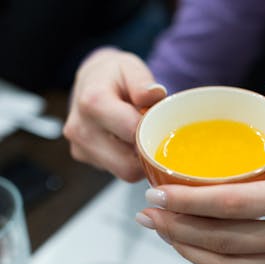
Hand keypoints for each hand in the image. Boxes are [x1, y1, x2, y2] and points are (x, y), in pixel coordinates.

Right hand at [64, 48, 166, 181]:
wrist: (91, 81)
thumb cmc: (114, 75)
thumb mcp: (131, 67)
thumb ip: (143, 81)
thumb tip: (155, 94)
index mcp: (92, 102)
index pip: (132, 132)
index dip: (152, 130)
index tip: (160, 122)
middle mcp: (80, 128)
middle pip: (127, 162)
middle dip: (147, 152)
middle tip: (155, 134)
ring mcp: (79, 147)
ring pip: (124, 171)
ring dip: (139, 159)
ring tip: (141, 136)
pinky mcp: (83, 157)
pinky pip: (116, 170)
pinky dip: (129, 161)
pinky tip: (129, 142)